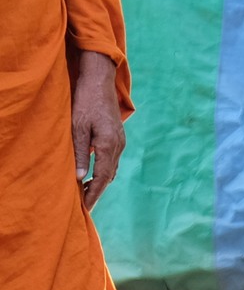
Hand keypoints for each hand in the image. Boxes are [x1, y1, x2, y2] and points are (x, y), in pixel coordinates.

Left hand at [71, 52, 124, 211]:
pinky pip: (112, 160)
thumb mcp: (77, 127)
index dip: (94, 194)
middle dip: (97, 191)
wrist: (99, 82)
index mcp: (108, 144)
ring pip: (112, 168)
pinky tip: (93, 173)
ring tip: (87, 192)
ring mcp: (120, 141)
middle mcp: (118, 145)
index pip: (102, 177)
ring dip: (100, 181)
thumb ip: (79, 153)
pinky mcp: (117, 137)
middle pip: (109, 176)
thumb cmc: (85, 102)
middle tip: (84, 205)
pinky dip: (103, 170)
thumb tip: (80, 177)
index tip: (85, 207)